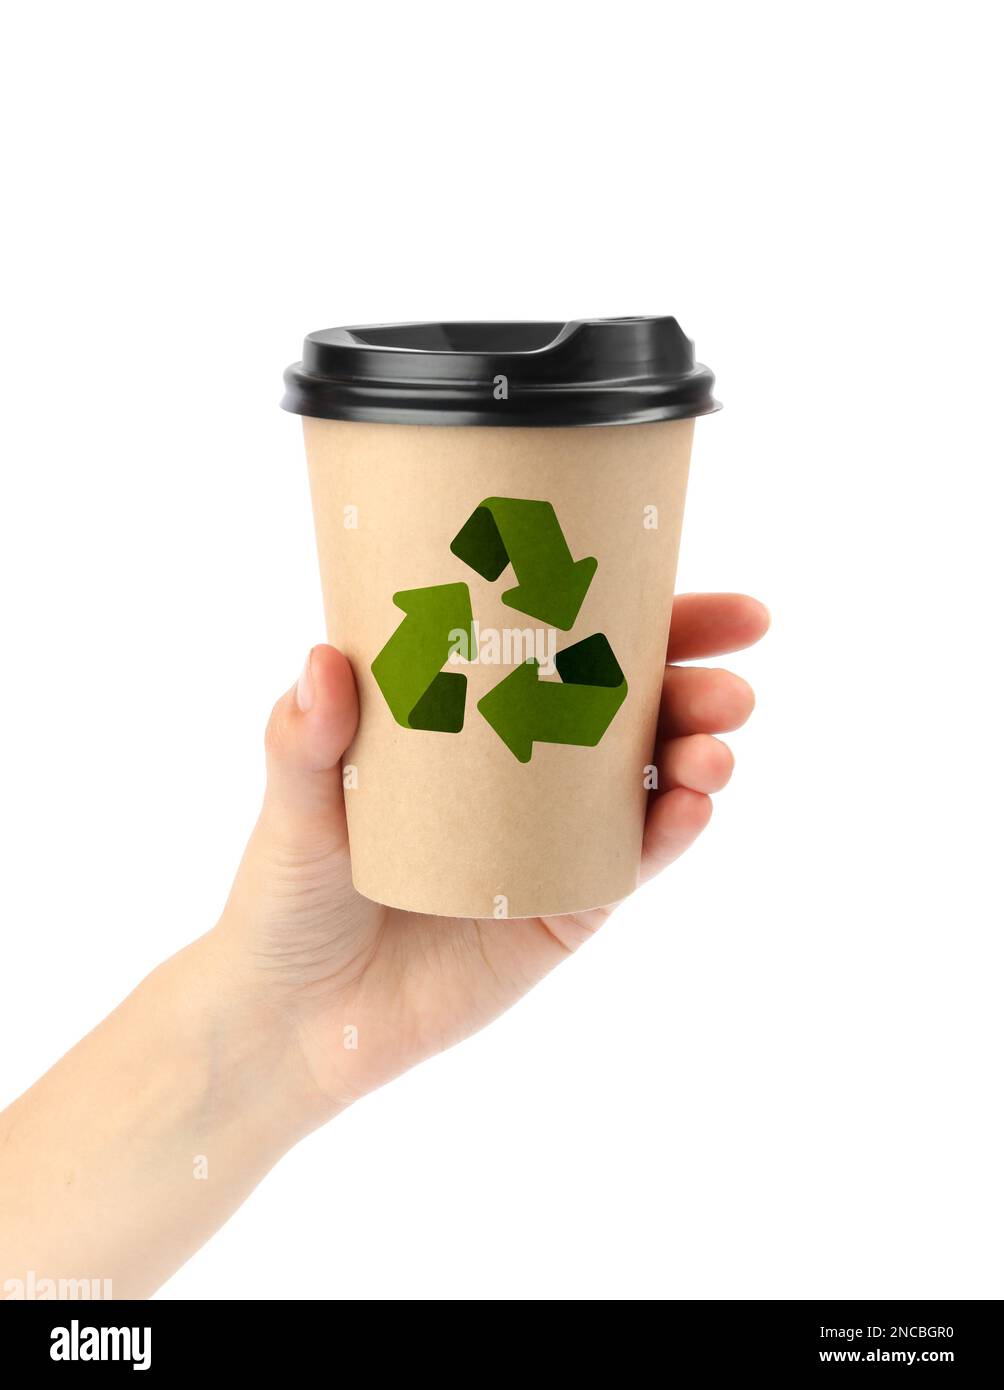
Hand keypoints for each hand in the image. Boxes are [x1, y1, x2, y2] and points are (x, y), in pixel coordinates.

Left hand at [212, 593, 768, 1122]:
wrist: (298, 1020)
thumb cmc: (290, 893)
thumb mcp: (296, 807)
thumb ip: (302, 741)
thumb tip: (325, 660)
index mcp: (475, 714)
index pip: (569, 644)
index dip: (648, 614)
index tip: (717, 606)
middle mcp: (528, 767)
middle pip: (631, 708)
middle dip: (695, 687)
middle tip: (731, 684)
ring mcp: (554, 839)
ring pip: (647, 782)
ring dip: (697, 756)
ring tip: (715, 750)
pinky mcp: (565, 907)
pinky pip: (629, 863)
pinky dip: (669, 833)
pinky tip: (693, 808)